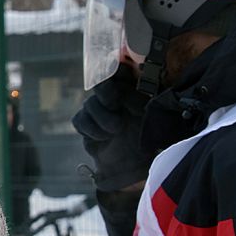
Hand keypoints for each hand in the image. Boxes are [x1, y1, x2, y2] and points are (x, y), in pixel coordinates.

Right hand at [71, 64, 153, 191]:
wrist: (137, 167)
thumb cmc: (149, 140)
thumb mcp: (154, 117)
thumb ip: (150, 99)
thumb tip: (145, 79)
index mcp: (131, 90)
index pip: (119, 70)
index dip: (115, 68)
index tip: (120, 71)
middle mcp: (113, 98)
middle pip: (100, 82)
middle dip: (105, 91)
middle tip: (114, 102)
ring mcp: (98, 110)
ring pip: (90, 104)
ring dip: (102, 117)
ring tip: (116, 130)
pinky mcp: (86, 126)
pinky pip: (80, 120)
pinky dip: (92, 128)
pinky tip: (104, 137)